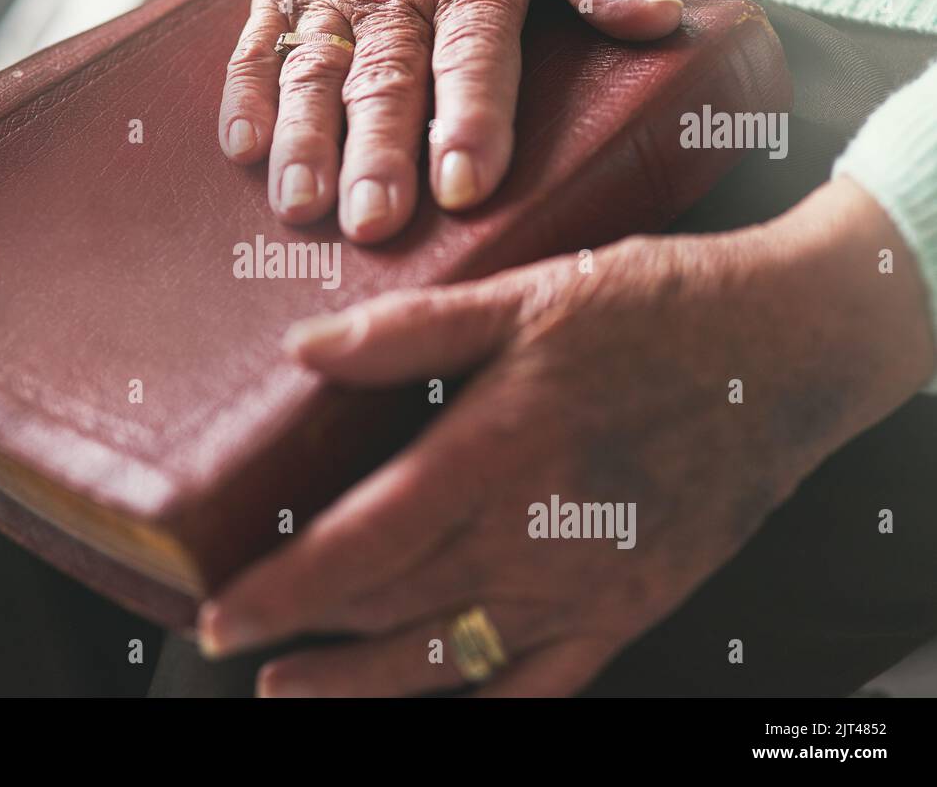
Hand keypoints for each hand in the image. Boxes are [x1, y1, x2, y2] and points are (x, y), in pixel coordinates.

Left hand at [197, 179, 935, 694]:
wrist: (788, 352)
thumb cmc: (658, 312)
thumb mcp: (530, 293)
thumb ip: (408, 328)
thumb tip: (301, 347)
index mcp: (498, 452)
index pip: (362, 544)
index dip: (281, 590)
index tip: (221, 614)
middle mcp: (533, 535)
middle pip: (390, 607)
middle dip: (302, 636)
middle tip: (236, 642)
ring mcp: (583, 586)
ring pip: (450, 661)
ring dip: (362, 687)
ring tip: (294, 695)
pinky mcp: (627, 609)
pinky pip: (543, 687)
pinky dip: (479, 710)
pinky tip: (436, 715)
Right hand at [218, 0, 683, 242]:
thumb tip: (658, 23)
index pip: (474, 55)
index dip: (470, 119)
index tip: (466, 183)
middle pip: (387, 79)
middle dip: (378, 153)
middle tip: (375, 222)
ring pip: (315, 71)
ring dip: (305, 139)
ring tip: (301, 204)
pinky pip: (256, 44)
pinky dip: (244, 94)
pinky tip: (241, 148)